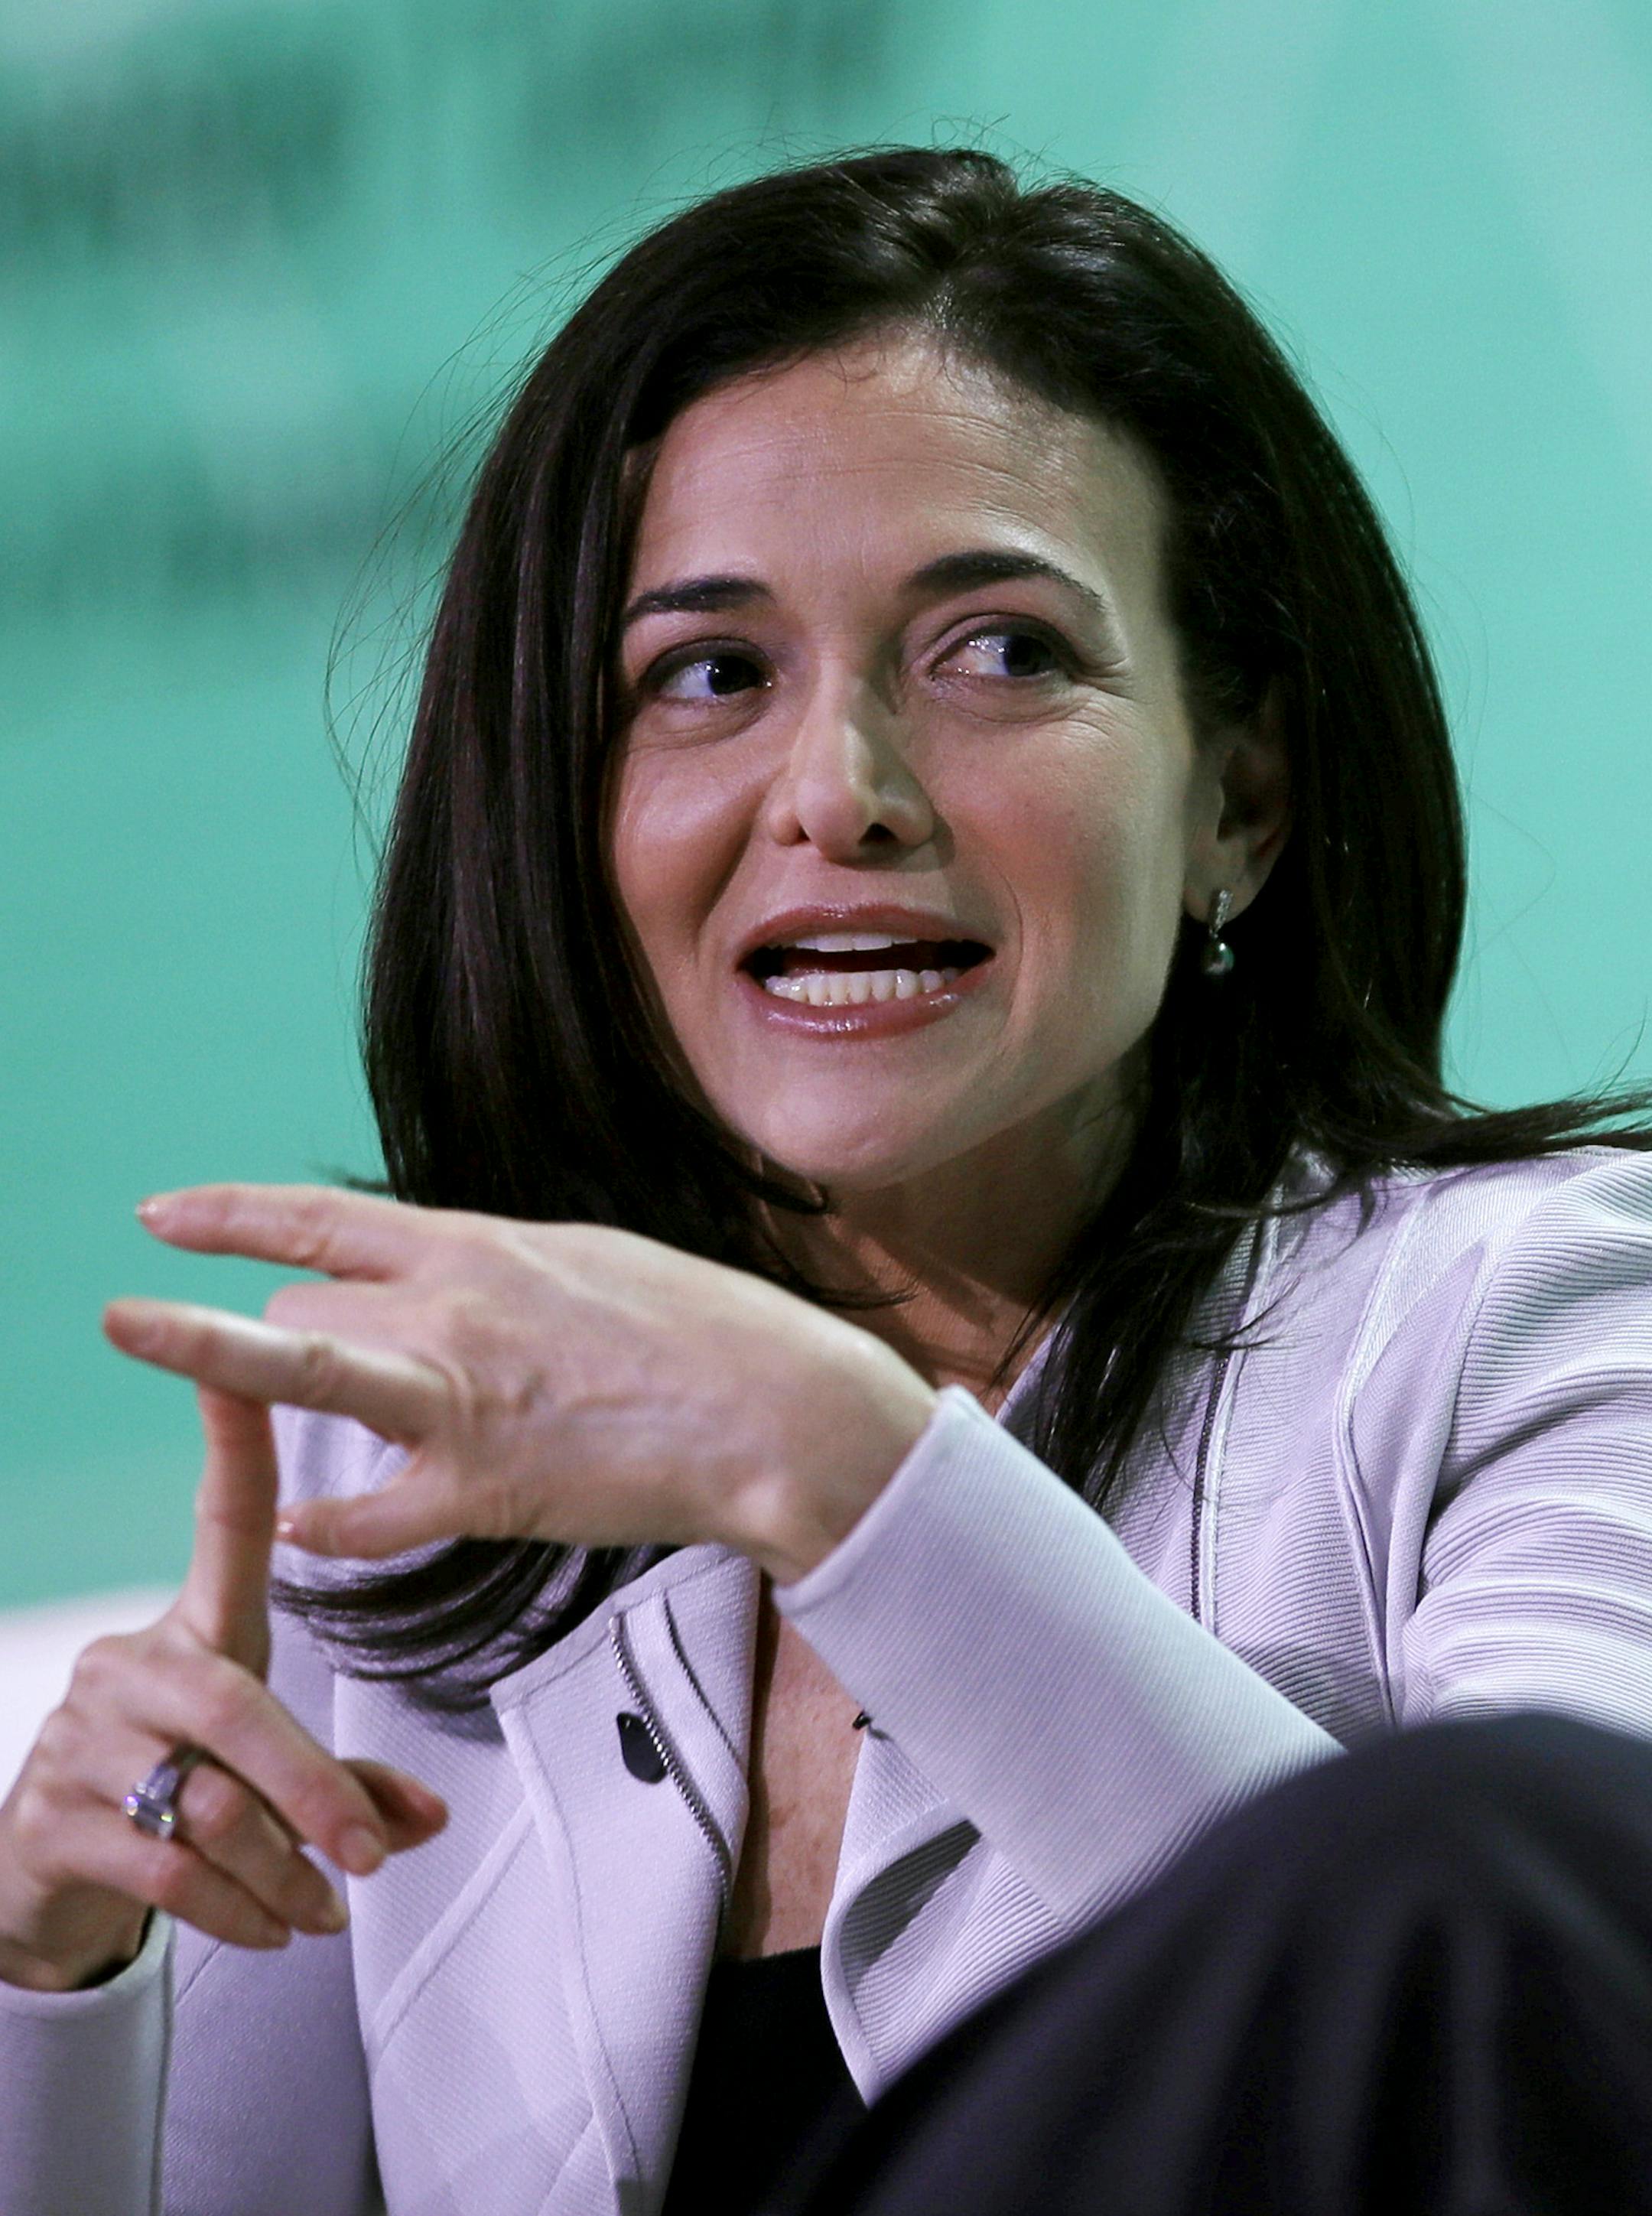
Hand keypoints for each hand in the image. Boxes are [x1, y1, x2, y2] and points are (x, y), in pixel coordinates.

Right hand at [0, 1389, 445, 1994]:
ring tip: (321, 1907)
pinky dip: (237, 1909)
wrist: (49, 1877)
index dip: (234, 1443)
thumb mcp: (264, 1769)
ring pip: (210, 1804)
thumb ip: (346, 1787)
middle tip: (369, 1854)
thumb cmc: (177, 1787)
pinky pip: (165, 1867)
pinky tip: (271, 1926)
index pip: (222, 1519)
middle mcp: (132, 1665)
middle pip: (236, 1709)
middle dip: (316, 1790)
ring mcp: (82, 1738)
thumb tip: (427, 1818)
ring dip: (283, 1871)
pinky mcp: (50, 1817)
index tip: (239, 1360)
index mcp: (196, 1629)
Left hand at [103, 1184, 938, 1582]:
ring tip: (168, 1355)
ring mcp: (455, 1401)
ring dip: (245, 1379)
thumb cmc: (700, 1330)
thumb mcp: (587, 1261)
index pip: (320, 1218)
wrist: (776, 1411)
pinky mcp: (477, 1492)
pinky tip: (313, 1529)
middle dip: (301, 1341)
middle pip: (299, 1314)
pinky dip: (329, 1525)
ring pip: (294, 1375)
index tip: (158, 1218)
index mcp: (480, 1247)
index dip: (226, 1216)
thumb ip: (497, 1268)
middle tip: (344, 1375)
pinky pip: (357, 1515)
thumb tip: (437, 1275)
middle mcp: (450, 1310)